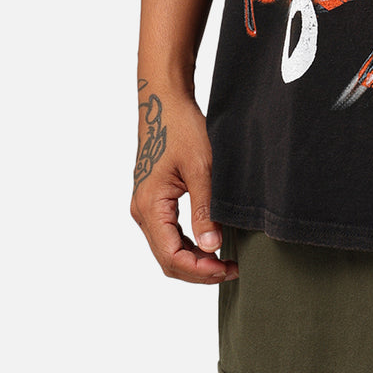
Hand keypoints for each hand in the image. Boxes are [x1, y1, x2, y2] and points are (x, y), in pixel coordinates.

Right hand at [130, 86, 237, 284]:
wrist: (164, 102)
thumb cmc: (181, 128)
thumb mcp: (200, 167)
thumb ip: (204, 209)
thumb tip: (211, 248)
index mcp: (150, 206)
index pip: (171, 256)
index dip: (200, 270)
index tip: (227, 268)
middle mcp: (141, 211)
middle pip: (167, 259)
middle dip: (198, 270)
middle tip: (231, 269)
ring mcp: (145, 206)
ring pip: (166, 248)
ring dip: (193, 259)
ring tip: (224, 260)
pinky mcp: (152, 199)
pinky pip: (167, 233)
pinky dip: (187, 244)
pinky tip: (209, 242)